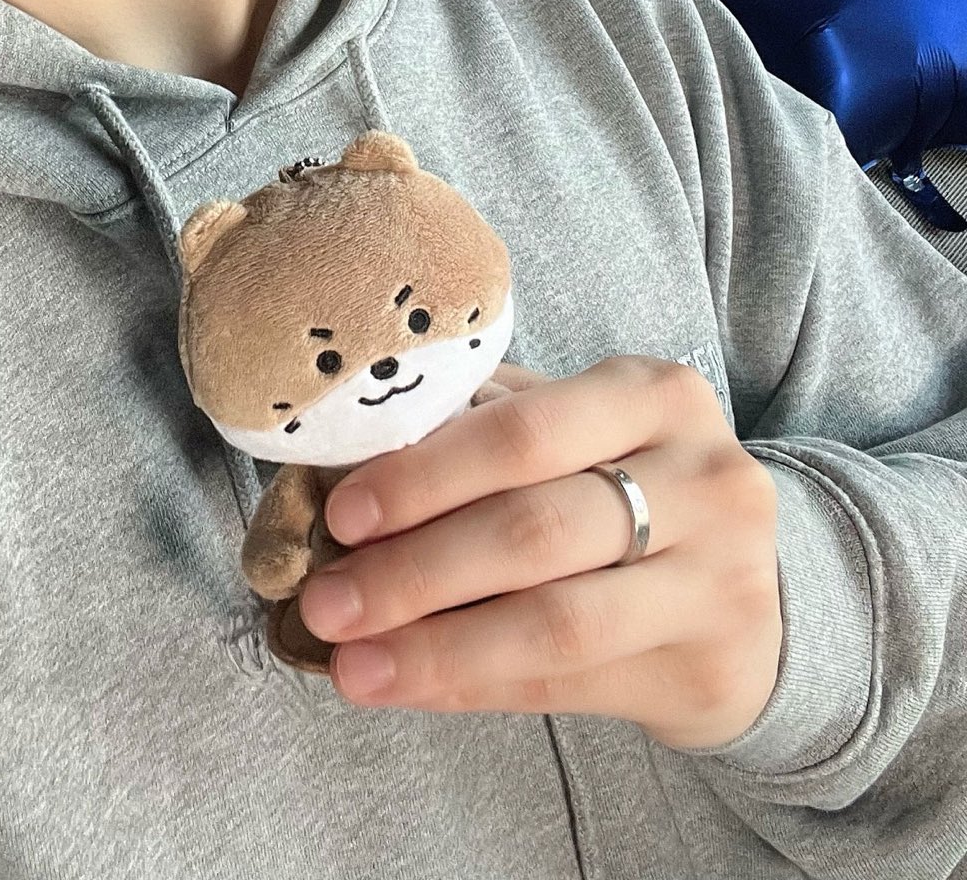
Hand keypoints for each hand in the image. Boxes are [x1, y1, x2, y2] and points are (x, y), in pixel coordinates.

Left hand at [295, 354, 783, 750]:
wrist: (754, 594)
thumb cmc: (629, 492)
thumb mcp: (579, 435)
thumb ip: (482, 433)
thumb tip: (339, 466)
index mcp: (653, 393)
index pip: (523, 431)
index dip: (424, 475)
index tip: (341, 512)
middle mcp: (703, 476)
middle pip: (534, 529)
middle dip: (414, 569)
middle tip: (325, 601)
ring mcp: (719, 576)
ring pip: (553, 620)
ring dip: (434, 645)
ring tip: (349, 660)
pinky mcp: (711, 664)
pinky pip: (568, 681)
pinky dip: (471, 684)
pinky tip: (404, 685)